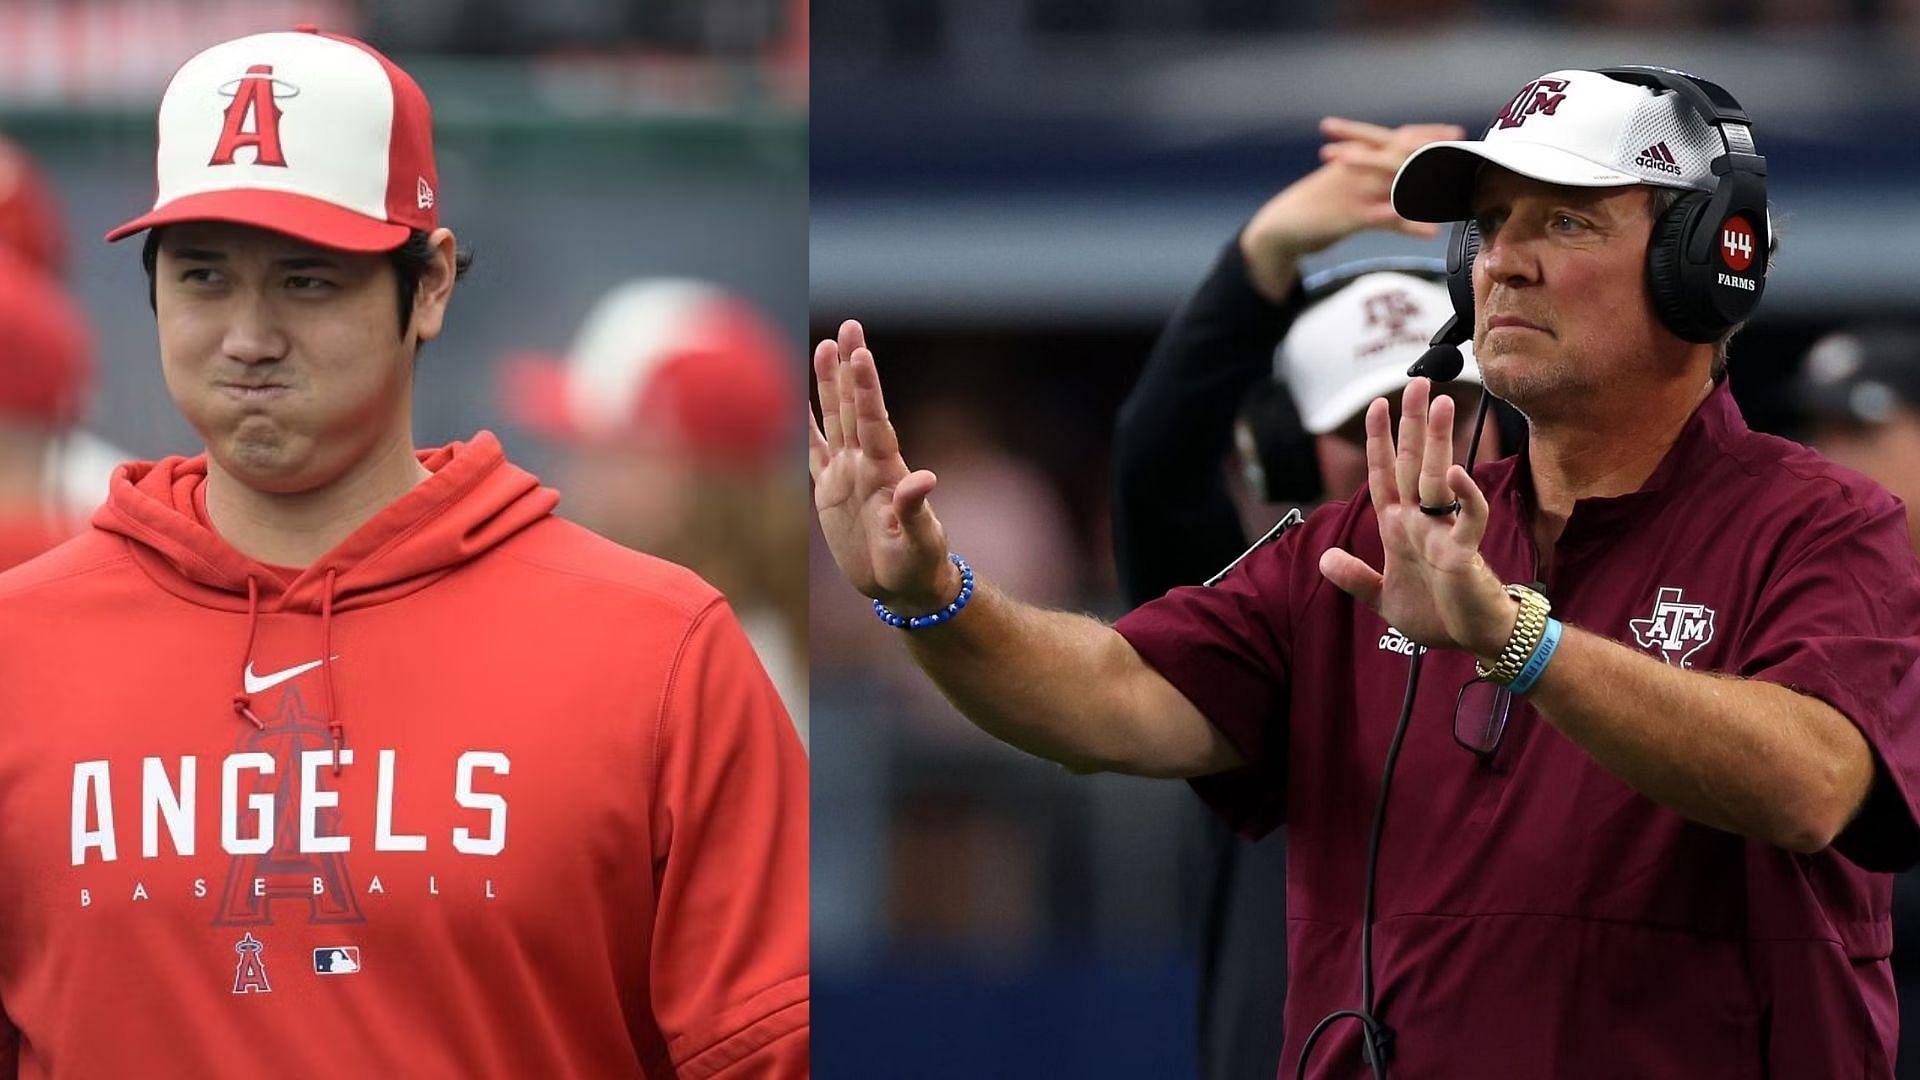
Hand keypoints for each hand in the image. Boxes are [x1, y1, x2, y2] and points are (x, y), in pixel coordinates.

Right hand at [808, 320, 961, 614]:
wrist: (904, 588)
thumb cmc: (917, 567)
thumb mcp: (920, 543)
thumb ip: (917, 511)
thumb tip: (924, 479)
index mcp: (886, 472)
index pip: (873, 421)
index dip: (866, 387)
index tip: (861, 352)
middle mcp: (866, 465)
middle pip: (855, 407)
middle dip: (852, 368)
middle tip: (851, 327)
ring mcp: (848, 475)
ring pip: (835, 420)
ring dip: (831, 385)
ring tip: (828, 345)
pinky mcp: (830, 492)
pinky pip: (815, 451)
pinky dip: (808, 425)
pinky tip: (799, 400)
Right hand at [1240, 118, 1465, 301]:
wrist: (1279, 227)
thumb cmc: (1316, 208)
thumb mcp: (1342, 188)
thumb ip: (1368, 180)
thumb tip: (1394, 181)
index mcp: (1356, 158)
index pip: (1396, 137)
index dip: (1426, 133)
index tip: (1455, 131)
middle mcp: (1357, 169)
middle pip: (1402, 153)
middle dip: (1435, 150)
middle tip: (1464, 148)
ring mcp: (1353, 191)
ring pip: (1398, 184)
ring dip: (1430, 187)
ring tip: (1457, 189)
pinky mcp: (1348, 217)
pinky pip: (1384, 219)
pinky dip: (1407, 224)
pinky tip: (1429, 231)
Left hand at [1317, 378, 1514, 657]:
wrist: (1472, 638)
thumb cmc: (1436, 613)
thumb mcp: (1382, 599)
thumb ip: (1354, 579)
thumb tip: (1324, 560)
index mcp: (1398, 528)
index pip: (1384, 475)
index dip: (1379, 442)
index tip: (1376, 405)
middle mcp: (1420, 522)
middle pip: (1413, 464)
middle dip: (1412, 425)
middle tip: (1418, 381)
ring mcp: (1442, 533)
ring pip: (1438, 479)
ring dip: (1439, 443)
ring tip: (1442, 404)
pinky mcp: (1464, 553)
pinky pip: (1469, 519)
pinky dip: (1464, 498)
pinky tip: (1457, 474)